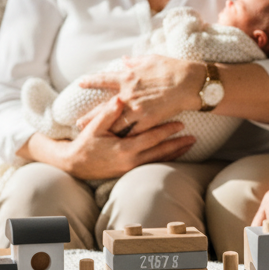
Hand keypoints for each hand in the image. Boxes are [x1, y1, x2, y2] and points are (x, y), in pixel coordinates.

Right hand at [56, 96, 194, 179]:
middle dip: (178, 144)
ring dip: (176, 153)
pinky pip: (153, 164)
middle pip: (160, 151)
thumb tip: (120, 98)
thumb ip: (108, 112)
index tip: (180, 123)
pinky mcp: (130, 171)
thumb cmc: (85, 143)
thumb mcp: (94, 127)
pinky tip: (176, 154)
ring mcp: (131, 168)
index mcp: (124, 148)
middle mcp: (130, 160)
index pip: (151, 138)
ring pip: (159, 160)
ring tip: (190, 145)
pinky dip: (166, 159)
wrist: (75, 165)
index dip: (166, 130)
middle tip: (194, 137)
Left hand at [76, 54, 203, 133]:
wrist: (190, 83)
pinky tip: (116, 145)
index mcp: (129, 77)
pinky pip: (132, 132)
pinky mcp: (148, 121)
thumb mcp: (152, 59)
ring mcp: (137, 109)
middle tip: (77, 123)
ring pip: (115, 124)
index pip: (104, 79)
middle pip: (104, 108)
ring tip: (94, 137)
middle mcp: (128, 94)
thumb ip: (136, 62)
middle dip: (90, 116)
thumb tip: (125, 60)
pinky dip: (124, 138)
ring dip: (105, 130)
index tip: (80, 83)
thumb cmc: (174, 68)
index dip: (92, 81)